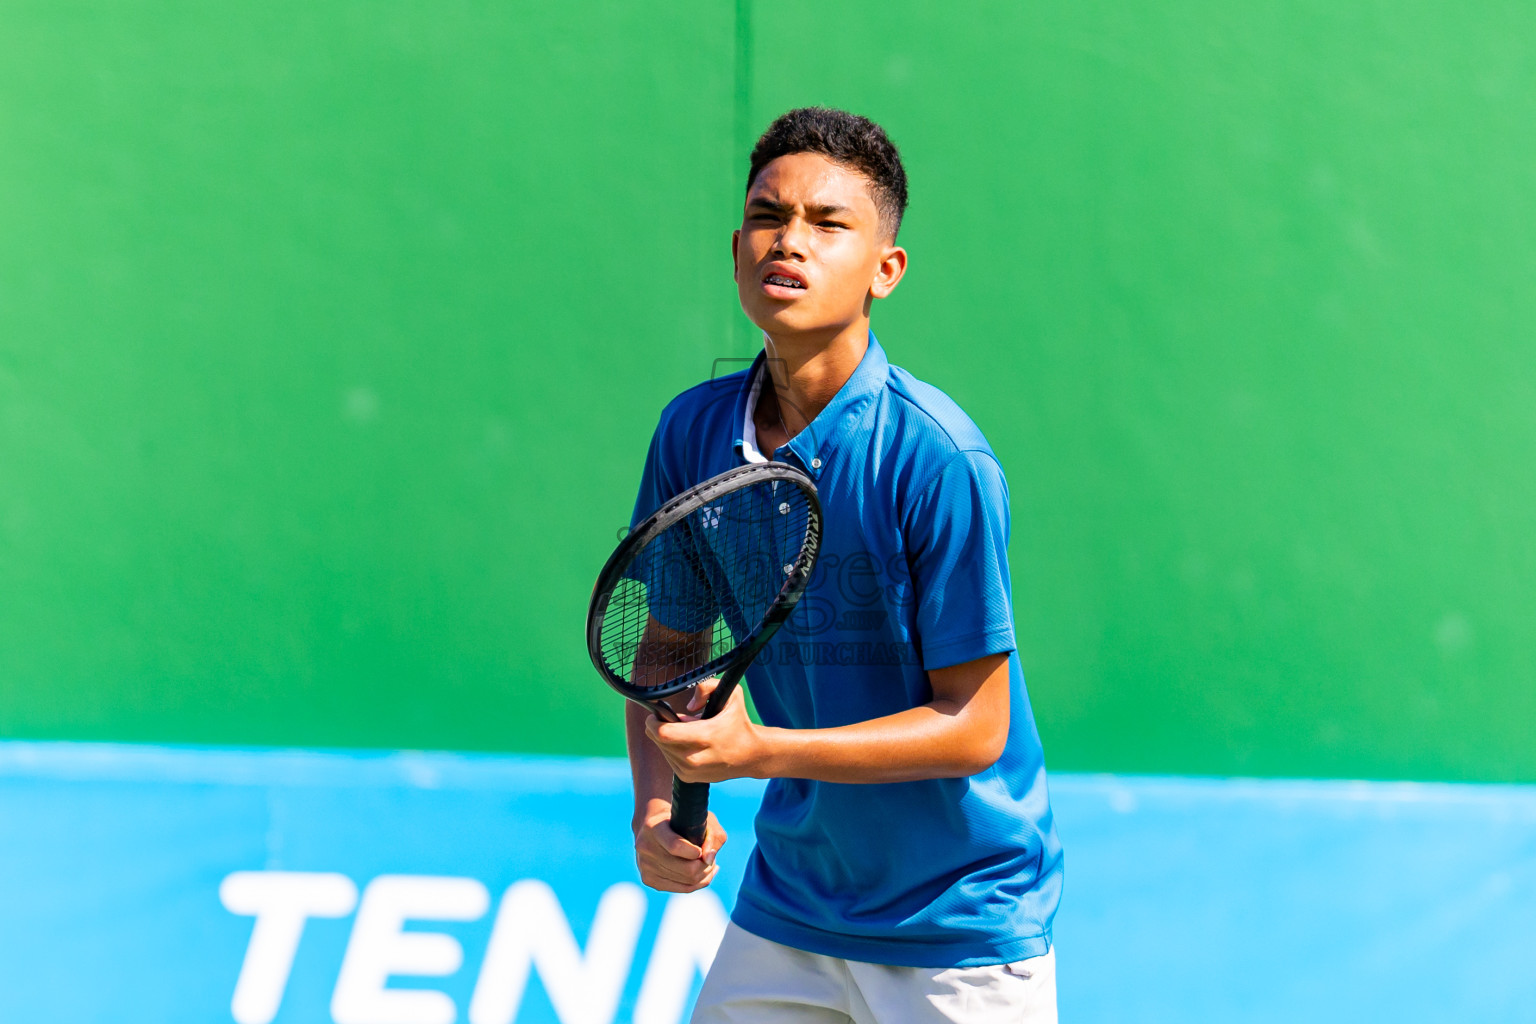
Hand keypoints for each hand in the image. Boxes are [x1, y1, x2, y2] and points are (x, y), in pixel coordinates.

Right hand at [632, 799, 726, 892]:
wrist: (654, 826)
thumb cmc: (682, 820)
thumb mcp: (700, 819)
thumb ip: (711, 836)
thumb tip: (709, 860)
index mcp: (654, 827)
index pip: (676, 846)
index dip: (696, 852)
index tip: (702, 849)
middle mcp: (645, 847)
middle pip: (685, 869)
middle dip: (705, 866)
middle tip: (710, 858)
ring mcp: (644, 865)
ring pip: (686, 882)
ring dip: (703, 874)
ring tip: (707, 863)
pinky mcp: (648, 879)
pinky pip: (682, 889)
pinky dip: (698, 883)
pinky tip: (703, 874)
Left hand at [644, 680, 772, 782]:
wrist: (751, 756)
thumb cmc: (739, 723)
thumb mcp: (732, 696)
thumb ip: (707, 687)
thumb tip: (689, 705)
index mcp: (706, 736)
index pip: (664, 733)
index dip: (653, 721)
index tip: (655, 714)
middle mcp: (696, 758)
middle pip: (659, 740)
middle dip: (659, 727)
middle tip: (672, 719)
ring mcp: (691, 771)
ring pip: (662, 750)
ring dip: (667, 738)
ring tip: (685, 731)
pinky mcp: (688, 778)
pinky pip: (668, 759)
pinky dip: (672, 749)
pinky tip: (687, 743)